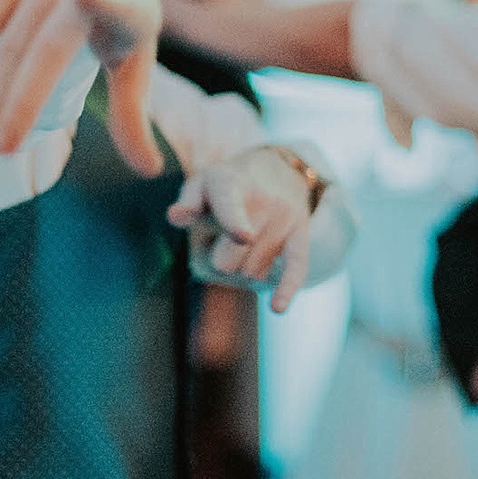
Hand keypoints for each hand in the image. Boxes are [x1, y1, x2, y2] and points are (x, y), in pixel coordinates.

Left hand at [168, 146, 314, 312]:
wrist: (280, 171)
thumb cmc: (228, 186)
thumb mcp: (203, 184)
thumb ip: (187, 202)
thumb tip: (176, 216)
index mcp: (230, 184)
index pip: (230, 206)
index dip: (235, 223)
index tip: (245, 237)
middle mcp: (262, 201)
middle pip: (227, 261)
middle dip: (217, 257)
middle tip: (221, 235)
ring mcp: (284, 219)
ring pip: (250, 272)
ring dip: (241, 265)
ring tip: (244, 237)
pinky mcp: (301, 237)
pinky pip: (296, 268)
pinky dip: (285, 289)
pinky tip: (277, 307)